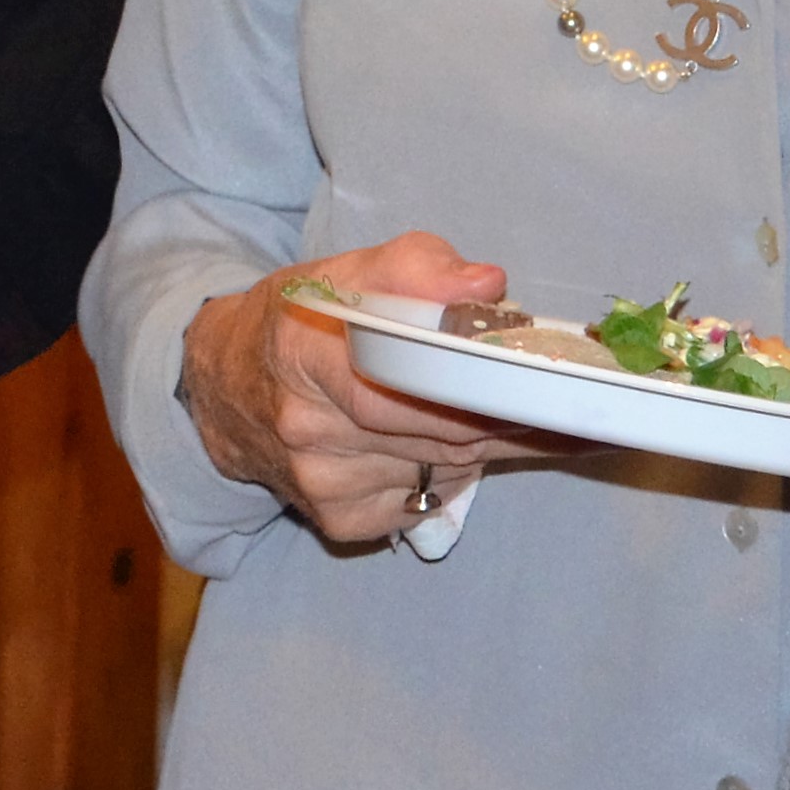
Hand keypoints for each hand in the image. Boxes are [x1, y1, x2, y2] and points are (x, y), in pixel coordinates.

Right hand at [177, 234, 578, 546]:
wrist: (225, 388)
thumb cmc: (300, 322)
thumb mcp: (344, 271)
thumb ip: (417, 266)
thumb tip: (487, 287)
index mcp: (307, 349)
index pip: (418, 379)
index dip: (494, 386)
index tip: (561, 391)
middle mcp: (309, 425)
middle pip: (449, 432)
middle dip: (513, 418)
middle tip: (563, 403)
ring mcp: (323, 482)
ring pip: (448, 470)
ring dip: (482, 445)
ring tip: (481, 412)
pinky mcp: (339, 522)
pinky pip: (426, 502)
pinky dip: (444, 474)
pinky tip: (427, 445)